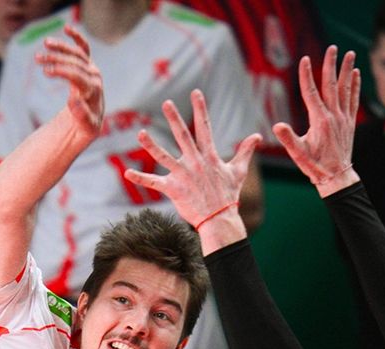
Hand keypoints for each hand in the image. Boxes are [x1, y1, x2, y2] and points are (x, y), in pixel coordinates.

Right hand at [37, 25, 103, 138]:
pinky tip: (67, 28)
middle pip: (76, 63)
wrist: (90, 120)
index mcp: (94, 91)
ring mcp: (92, 70)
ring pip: (76, 53)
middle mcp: (95, 77)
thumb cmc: (87, 126)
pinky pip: (83, 48)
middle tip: (38, 59)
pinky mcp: (87, 66)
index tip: (46, 72)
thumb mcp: (86, 128)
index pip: (78, 76)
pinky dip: (76, 37)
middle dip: (57, 60)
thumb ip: (83, 116)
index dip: (62, 72)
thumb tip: (75, 100)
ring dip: (60, 47)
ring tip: (45, 44)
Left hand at [124, 90, 260, 232]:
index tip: (195, 93)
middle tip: (166, 103)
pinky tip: (127, 172)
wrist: (219, 219)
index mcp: (209, 156)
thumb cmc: (229, 195)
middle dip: (174, 119)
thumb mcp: (238, 171)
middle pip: (183, 136)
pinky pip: (153, 182)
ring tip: (141, 133)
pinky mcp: (173, 189)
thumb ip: (245, 151)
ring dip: (151, 145)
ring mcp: (183, 175)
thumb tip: (257, 136)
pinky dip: (140, 178)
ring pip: (164, 156)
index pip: (204, 128)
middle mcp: (195, 162)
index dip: (200, 109)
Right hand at [272, 47, 360, 195]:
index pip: (311, 93)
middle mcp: (334, 116)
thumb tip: (277, 126)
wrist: (337, 177)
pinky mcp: (350, 122)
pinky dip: (355, 85)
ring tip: (349, 53)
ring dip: (347, 70)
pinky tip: (356, 73)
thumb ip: (288, 138)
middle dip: (331, 65)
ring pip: (346, 88)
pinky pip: (354, 99)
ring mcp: (344, 118)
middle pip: (331, 85)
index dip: (306, 75)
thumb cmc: (315, 166)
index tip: (304, 60)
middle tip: (333, 48)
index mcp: (319, 121)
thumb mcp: (298, 154)